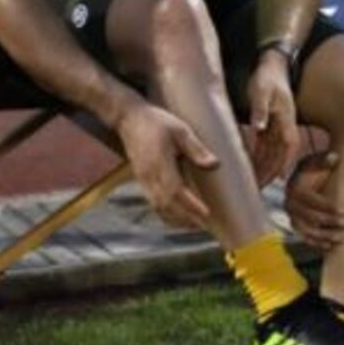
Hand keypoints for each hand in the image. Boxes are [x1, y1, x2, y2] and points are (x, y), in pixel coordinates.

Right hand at [115, 99, 216, 228]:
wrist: (129, 119)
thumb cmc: (156, 122)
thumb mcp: (180, 130)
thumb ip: (196, 148)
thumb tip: (214, 164)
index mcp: (159, 164)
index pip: (175, 191)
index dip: (191, 206)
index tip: (206, 215)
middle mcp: (149, 176)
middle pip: (166, 205)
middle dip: (185, 218)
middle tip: (205, 226)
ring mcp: (143, 180)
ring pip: (158, 207)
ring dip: (176, 219)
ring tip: (194, 225)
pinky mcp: (142, 180)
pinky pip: (153, 203)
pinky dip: (166, 213)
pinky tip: (178, 216)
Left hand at [247, 52, 300, 186]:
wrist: (272, 65)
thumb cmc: (267, 77)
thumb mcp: (262, 90)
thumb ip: (261, 109)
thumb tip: (259, 127)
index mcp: (287, 121)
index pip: (288, 148)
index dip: (281, 165)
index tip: (275, 180)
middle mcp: (285, 127)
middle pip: (279, 156)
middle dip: (269, 173)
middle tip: (257, 189)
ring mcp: (277, 127)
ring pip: (272, 154)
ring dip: (263, 169)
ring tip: (252, 185)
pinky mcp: (268, 125)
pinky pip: (265, 146)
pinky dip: (258, 158)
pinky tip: (249, 167)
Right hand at [285, 151, 343, 251]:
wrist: (307, 177)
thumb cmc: (316, 169)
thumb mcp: (318, 161)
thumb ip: (325, 160)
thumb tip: (334, 158)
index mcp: (294, 189)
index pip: (312, 201)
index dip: (328, 207)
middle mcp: (289, 204)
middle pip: (310, 217)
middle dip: (330, 222)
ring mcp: (292, 217)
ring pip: (307, 231)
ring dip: (324, 236)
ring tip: (341, 237)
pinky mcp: (296, 226)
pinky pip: (305, 237)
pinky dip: (317, 243)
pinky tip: (330, 246)